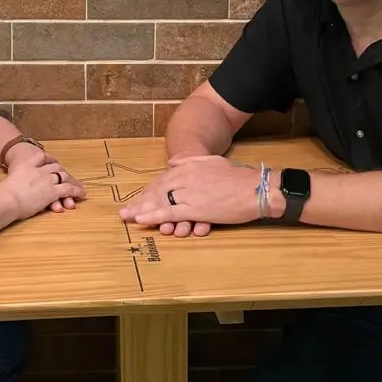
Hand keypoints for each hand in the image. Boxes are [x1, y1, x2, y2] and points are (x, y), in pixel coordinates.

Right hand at [5, 146, 84, 212]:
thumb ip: (6, 185)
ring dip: (71, 181)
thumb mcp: (3, 183)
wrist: (7, 198)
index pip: (40, 157)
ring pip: (63, 177)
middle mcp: (38, 170)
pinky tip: (82, 193)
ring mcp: (46, 180)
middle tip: (64, 175)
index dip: (48, 159)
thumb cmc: (0, 194)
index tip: (52, 160)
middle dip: (60, 171)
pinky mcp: (52, 191)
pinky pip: (68, 189)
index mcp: (25, 165)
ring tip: (77, 186)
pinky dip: (76, 191)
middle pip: (54, 167)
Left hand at [119, 156, 261, 229]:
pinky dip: (152, 216)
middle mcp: (184, 177)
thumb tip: (172, 162)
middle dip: (140, 200)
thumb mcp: (213, 161)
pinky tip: (141, 220)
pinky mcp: (194, 208)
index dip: (149, 190)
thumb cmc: (239, 177)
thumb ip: (191, 161)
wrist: (255, 188)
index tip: (138, 197)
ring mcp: (188, 193)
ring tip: (127, 216)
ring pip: (159, 201)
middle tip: (126, 209)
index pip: (163, 178)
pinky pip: (168, 212)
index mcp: (188, 166)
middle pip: (157, 190)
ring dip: (141, 209)